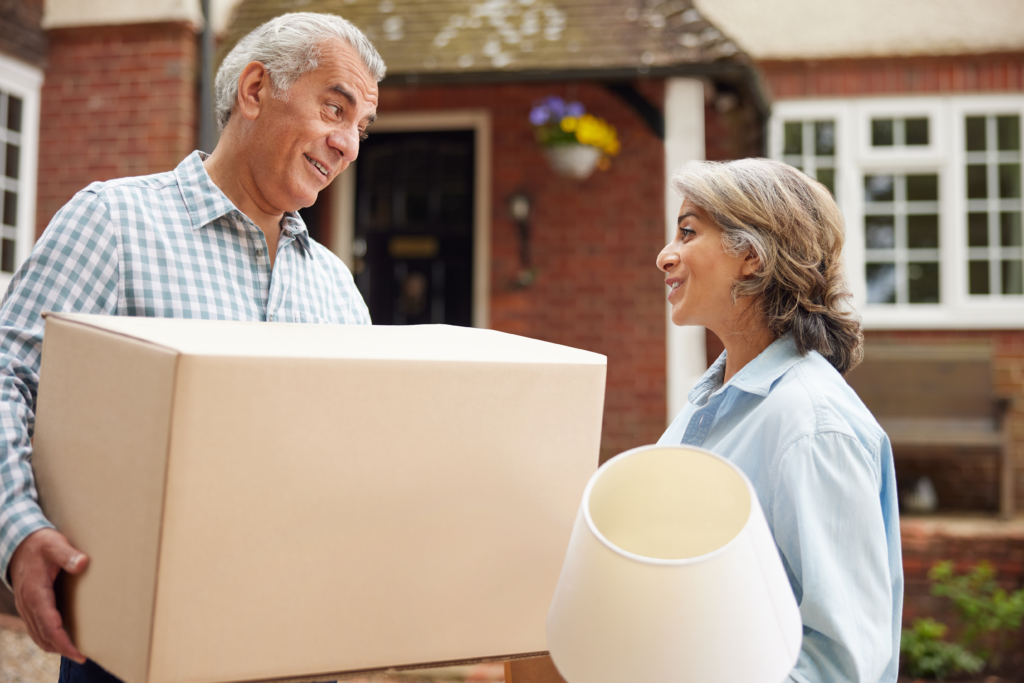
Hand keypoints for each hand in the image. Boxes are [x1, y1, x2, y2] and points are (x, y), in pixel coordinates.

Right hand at [9, 528, 88, 662]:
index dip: (63, 642)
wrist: (20, 543)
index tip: (78, 653)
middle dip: (62, 649)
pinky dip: (47, 638)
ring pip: (38, 635)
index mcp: (35, 593)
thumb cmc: (41, 544)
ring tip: (75, 652)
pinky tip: (61, 640)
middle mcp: (28, 604)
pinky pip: (35, 628)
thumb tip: (82, 563)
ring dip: (54, 646)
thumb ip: (68, 554)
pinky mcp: (28, 606)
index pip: (49, 625)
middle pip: (43, 636)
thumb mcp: (55, 545)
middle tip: (82, 657)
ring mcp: (26, 607)